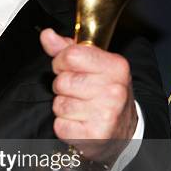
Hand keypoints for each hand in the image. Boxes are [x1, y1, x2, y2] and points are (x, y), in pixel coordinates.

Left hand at [40, 28, 137, 164]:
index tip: (68, 68)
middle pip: (62, 81)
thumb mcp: (94, 66)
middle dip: (62, 87)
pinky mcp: (95, 135)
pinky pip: (60, 125)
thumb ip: (68, 48)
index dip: (62, 62)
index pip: (72, 55)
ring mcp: (106, 114)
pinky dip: (64, 126)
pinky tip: (79, 123)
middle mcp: (114, 90)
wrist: (123, 130)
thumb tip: (47, 35)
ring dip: (64, 107)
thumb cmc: (105, 94)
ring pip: (59, 104)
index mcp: (115, 66)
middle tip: (78, 92)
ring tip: (80, 108)